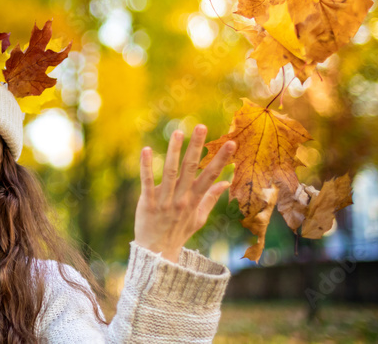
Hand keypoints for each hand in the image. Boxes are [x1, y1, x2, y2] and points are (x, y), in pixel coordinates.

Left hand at [134, 124, 235, 262]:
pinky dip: (146, 166)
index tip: (231, 143)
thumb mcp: (199, 217)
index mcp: (194, 199)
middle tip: (202, 127)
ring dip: (173, 151)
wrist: (158, 251)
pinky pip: (147, 182)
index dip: (221, 159)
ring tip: (178, 132)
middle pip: (191, 169)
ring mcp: (165, 201)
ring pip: (170, 172)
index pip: (211, 176)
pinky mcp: (147, 203)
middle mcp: (182, 198)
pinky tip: (146, 150)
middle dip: (197, 147)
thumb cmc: (179, 231)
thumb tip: (226, 182)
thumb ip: (211, 198)